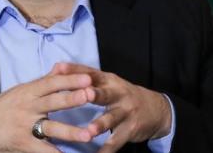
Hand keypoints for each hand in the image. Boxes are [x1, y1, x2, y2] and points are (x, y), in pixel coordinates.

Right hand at [0, 69, 96, 152]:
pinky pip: (42, 150)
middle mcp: (27, 106)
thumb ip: (43, 82)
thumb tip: (62, 67)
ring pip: (50, 128)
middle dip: (72, 98)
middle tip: (91, 95)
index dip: (70, 79)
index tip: (88, 77)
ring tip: (88, 134)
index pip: (52, 82)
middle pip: (53, 101)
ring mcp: (24, 126)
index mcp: (28, 91)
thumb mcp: (20, 90)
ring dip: (70, 131)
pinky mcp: (21, 143)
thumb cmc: (0, 107)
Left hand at [51, 63, 172, 152]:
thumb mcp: (108, 82)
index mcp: (109, 80)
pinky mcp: (130, 129)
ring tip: (88, 132)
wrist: (156, 109)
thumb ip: (84, 76)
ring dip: (99, 125)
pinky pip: (116, 141)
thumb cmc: (122, 94)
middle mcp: (118, 94)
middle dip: (94, 94)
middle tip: (85, 94)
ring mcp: (126, 112)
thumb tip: (56, 67)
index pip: (90, 73)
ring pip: (111, 119)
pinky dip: (106, 150)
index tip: (59, 69)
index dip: (76, 71)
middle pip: (104, 93)